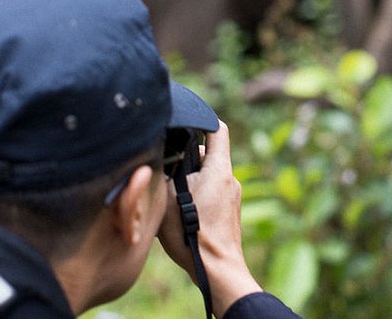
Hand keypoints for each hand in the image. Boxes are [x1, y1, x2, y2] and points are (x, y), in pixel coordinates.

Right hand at [157, 121, 262, 315]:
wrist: (216, 270)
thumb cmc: (192, 235)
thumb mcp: (167, 197)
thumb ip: (165, 172)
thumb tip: (159, 158)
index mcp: (219, 168)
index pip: (217, 129)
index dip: (200, 121)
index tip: (182, 124)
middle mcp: (231, 178)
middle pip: (207, 154)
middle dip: (186, 158)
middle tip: (166, 171)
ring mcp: (233, 196)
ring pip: (207, 175)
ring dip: (190, 179)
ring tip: (170, 195)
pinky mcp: (230, 212)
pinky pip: (212, 192)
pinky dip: (197, 194)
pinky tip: (181, 211)